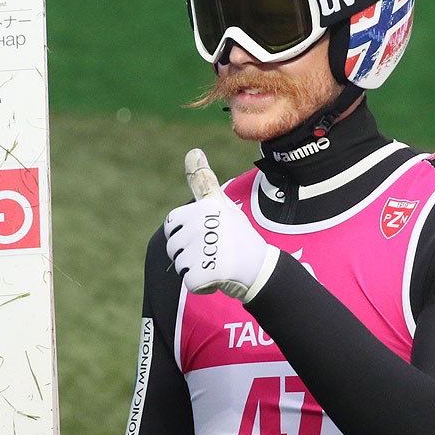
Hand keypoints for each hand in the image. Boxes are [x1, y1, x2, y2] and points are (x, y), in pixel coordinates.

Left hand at [164, 149, 278, 300]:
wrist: (261, 268)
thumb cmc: (239, 235)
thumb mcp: (221, 204)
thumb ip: (202, 182)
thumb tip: (192, 150)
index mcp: (203, 208)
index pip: (173, 224)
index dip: (188, 232)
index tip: (210, 233)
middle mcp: (201, 226)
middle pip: (174, 246)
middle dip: (190, 253)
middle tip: (215, 250)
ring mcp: (202, 250)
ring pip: (180, 264)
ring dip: (196, 268)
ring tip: (220, 262)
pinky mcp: (202, 274)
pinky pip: (190, 281)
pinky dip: (203, 284)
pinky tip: (221, 276)